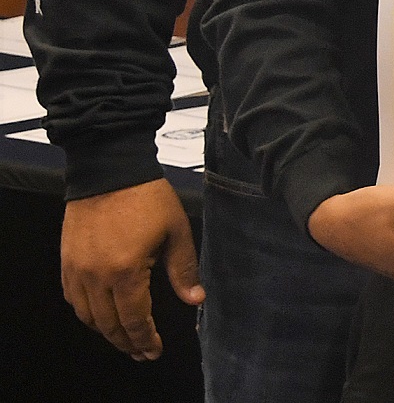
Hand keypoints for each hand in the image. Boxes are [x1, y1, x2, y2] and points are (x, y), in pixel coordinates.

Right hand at [60, 177, 204, 360]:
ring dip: (106, 332)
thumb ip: (184, 269)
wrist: (109, 171)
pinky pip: (73, 298)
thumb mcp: (176, 231)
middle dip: (127, 342)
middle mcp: (96, 277)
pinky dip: (87, 313)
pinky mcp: (67, 262)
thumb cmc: (148, 198)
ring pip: (87, 316)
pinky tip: (100, 314)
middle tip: (142, 353)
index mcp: (126, 272)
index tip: (154, 351)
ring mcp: (77, 270)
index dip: (145, 339)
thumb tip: (196, 299)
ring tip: (124, 338)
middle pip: (108, 324)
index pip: (134, 319)